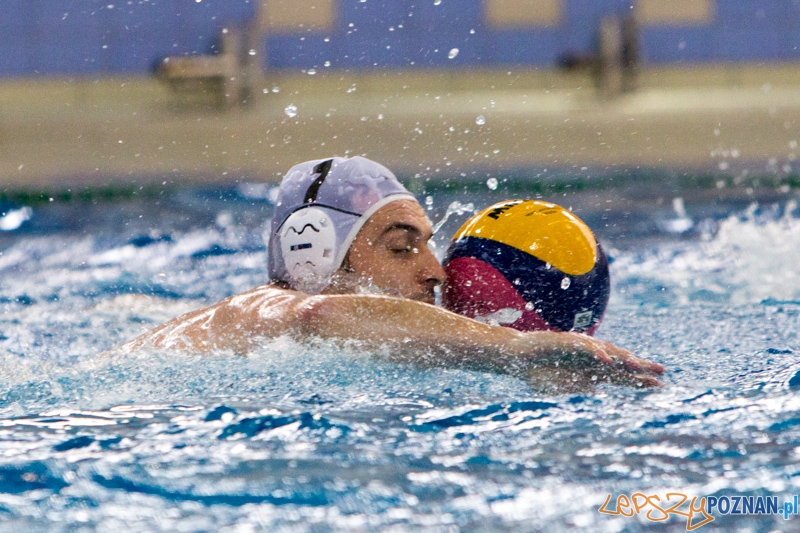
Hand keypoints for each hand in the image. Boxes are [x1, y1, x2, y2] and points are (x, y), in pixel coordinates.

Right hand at [524, 330, 663, 390]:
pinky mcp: (567, 342)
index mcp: (591, 370)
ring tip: (638, 364)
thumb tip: (596, 388)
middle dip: (640, 367)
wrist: (516, 357)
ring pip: (606, 351)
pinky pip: (585, 348)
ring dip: (622, 357)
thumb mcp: (560, 386)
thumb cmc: (536, 372)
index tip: (659, 386)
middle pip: (619, 362)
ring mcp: (580, 349)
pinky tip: (607, 360)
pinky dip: (596, 353)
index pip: (620, 376)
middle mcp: (589, 358)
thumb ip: (578, 386)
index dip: (638, 380)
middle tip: (662, 371)